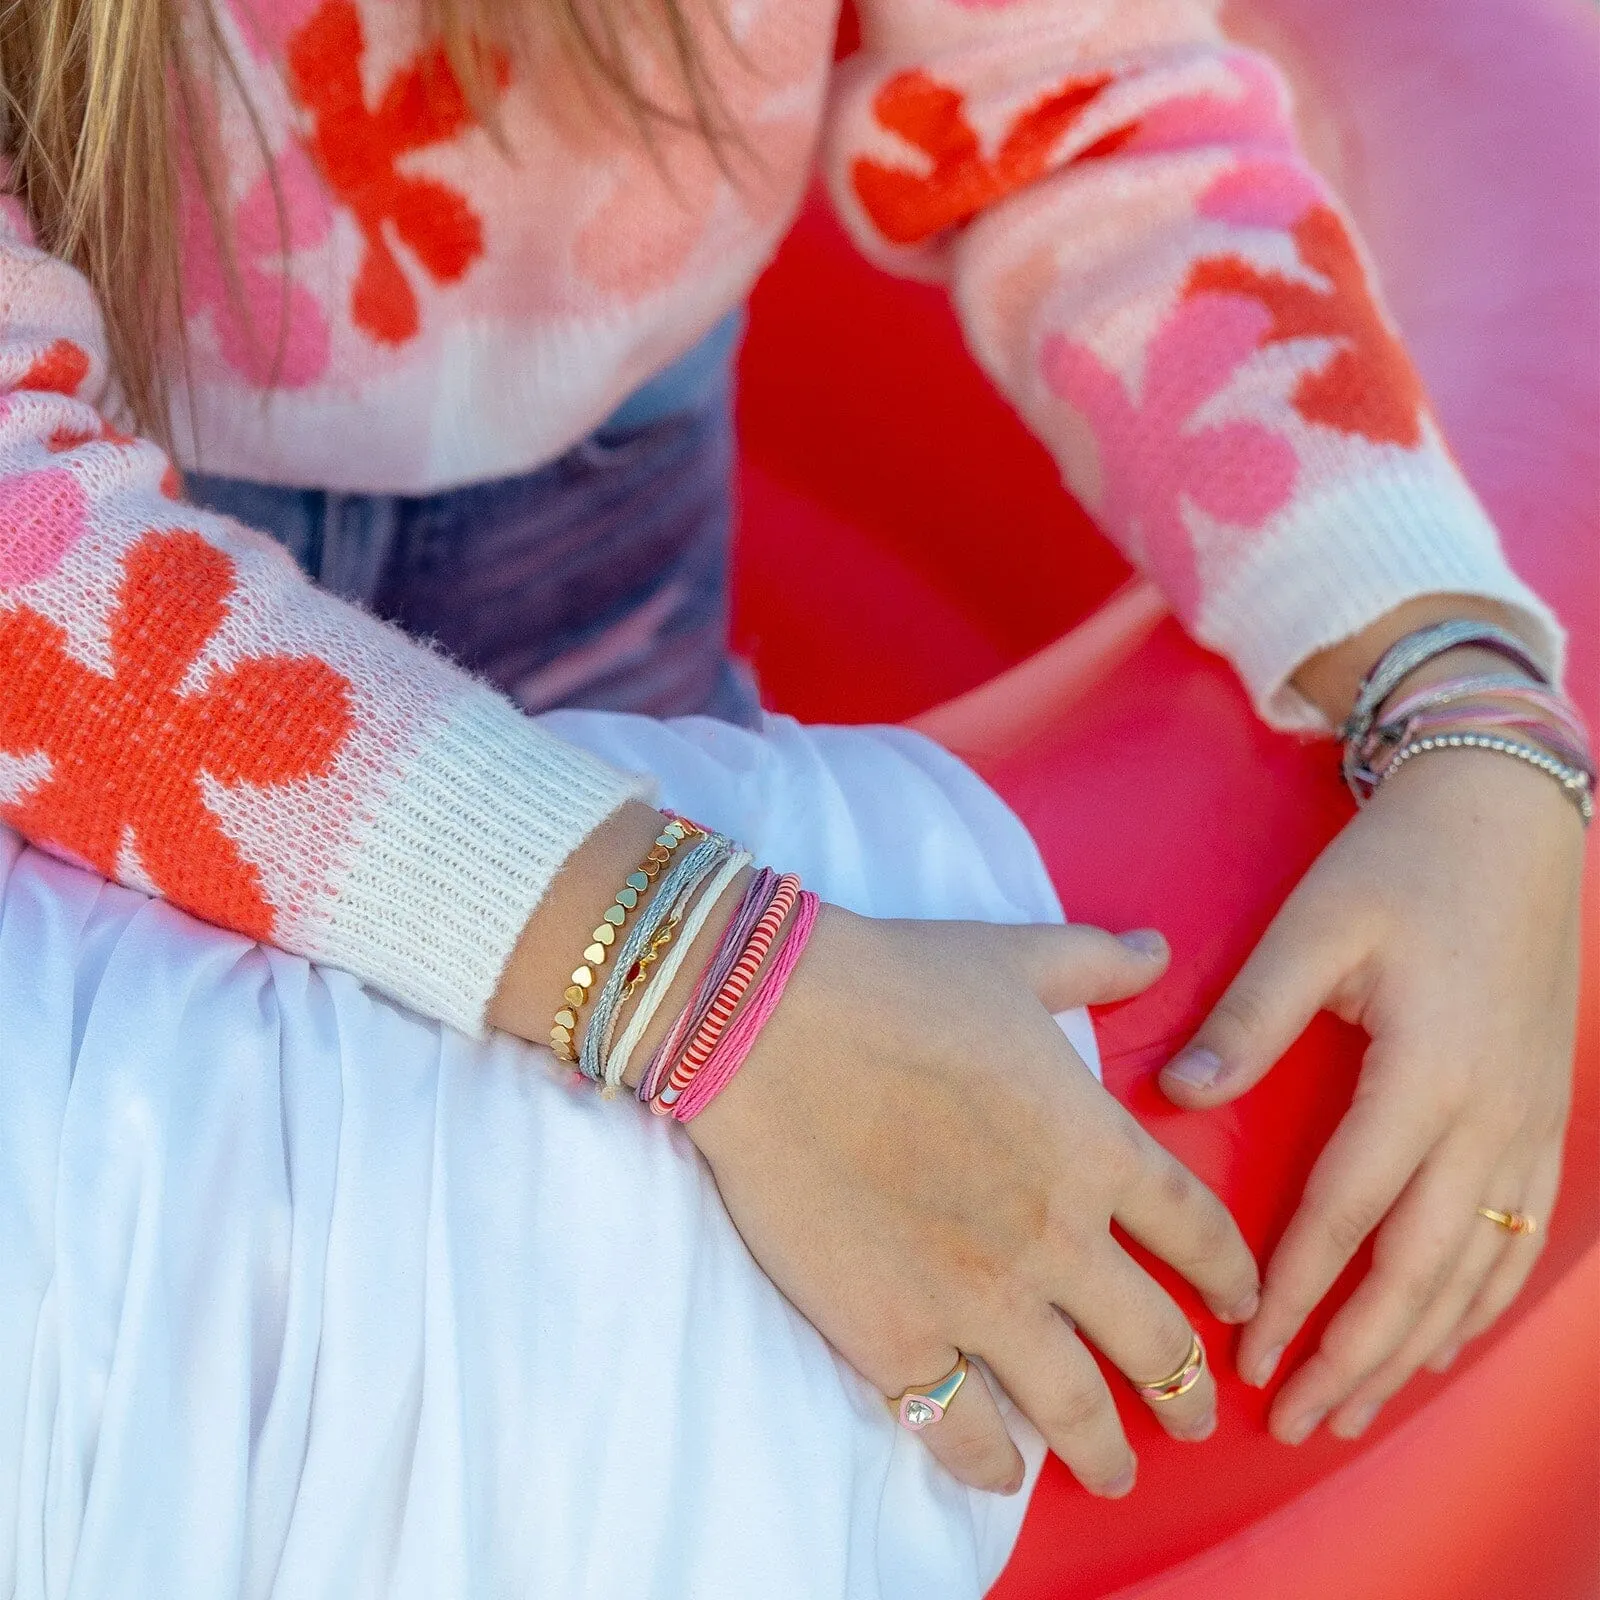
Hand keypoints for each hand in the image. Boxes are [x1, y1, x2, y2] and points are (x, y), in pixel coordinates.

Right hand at [686, 909, 1260, 1495]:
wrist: (769, 1023)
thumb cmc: (897, 981)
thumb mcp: (1015, 956)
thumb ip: (1099, 962)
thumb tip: (1158, 949)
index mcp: (1096, 1148)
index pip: (1198, 1233)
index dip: (1232, 1276)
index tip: (1240, 1301)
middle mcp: (1056, 1240)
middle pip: (1157, 1345)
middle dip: (1188, 1392)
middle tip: (1195, 1416)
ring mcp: (977, 1299)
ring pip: (1075, 1412)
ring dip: (1108, 1454)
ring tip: (1118, 1472)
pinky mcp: (894, 1336)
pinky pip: (960, 1430)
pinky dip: (990, 1462)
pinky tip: (1002, 1471)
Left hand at [1160, 745, 1582, 1443]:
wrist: (1510, 820)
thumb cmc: (1401, 868)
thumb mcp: (1315, 928)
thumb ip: (1248, 1019)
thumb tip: (1175, 1096)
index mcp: (1426, 1073)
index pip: (1348, 1211)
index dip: (1297, 1291)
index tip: (1247, 1351)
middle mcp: (1489, 1117)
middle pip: (1421, 1272)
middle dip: (1356, 1356)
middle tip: (1295, 1419)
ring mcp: (1530, 1124)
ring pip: (1475, 1271)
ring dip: (1415, 1349)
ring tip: (1356, 1407)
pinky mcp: (1546, 1117)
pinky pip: (1516, 1239)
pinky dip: (1475, 1302)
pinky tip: (1437, 1338)